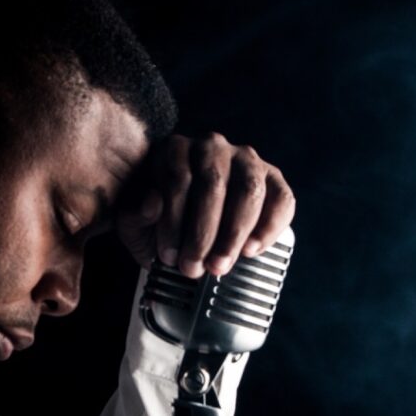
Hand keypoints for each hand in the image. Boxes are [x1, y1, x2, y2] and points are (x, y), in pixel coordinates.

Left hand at [117, 132, 294, 276]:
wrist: (188, 224)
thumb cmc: (157, 221)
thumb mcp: (134, 221)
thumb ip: (136, 214)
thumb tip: (153, 204)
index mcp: (175, 149)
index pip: (177, 179)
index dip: (173, 222)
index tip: (169, 257)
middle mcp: (212, 146)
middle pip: (213, 184)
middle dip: (203, 233)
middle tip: (194, 269)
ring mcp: (246, 159)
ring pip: (248, 191)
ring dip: (234, 234)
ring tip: (220, 266)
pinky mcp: (273, 178)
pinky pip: (281, 199)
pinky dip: (270, 228)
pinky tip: (252, 251)